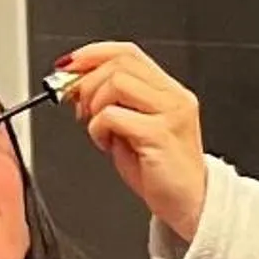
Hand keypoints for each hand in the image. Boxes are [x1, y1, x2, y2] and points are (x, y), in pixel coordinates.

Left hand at [60, 43, 207, 246]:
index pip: (128, 53)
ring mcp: (170, 114)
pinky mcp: (160, 134)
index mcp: (169, 91)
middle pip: (120, 63)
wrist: (190, 206)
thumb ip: (111, 105)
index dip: (93, 54)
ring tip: (99, 130)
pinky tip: (106, 144)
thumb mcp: (131, 130)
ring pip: (116, 83)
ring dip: (94, 105)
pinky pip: (113, 116)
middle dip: (87, 81)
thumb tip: (76, 87)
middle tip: (78, 107)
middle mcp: (174, 97)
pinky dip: (98, 128)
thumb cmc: (161, 173)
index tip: (68, 66)